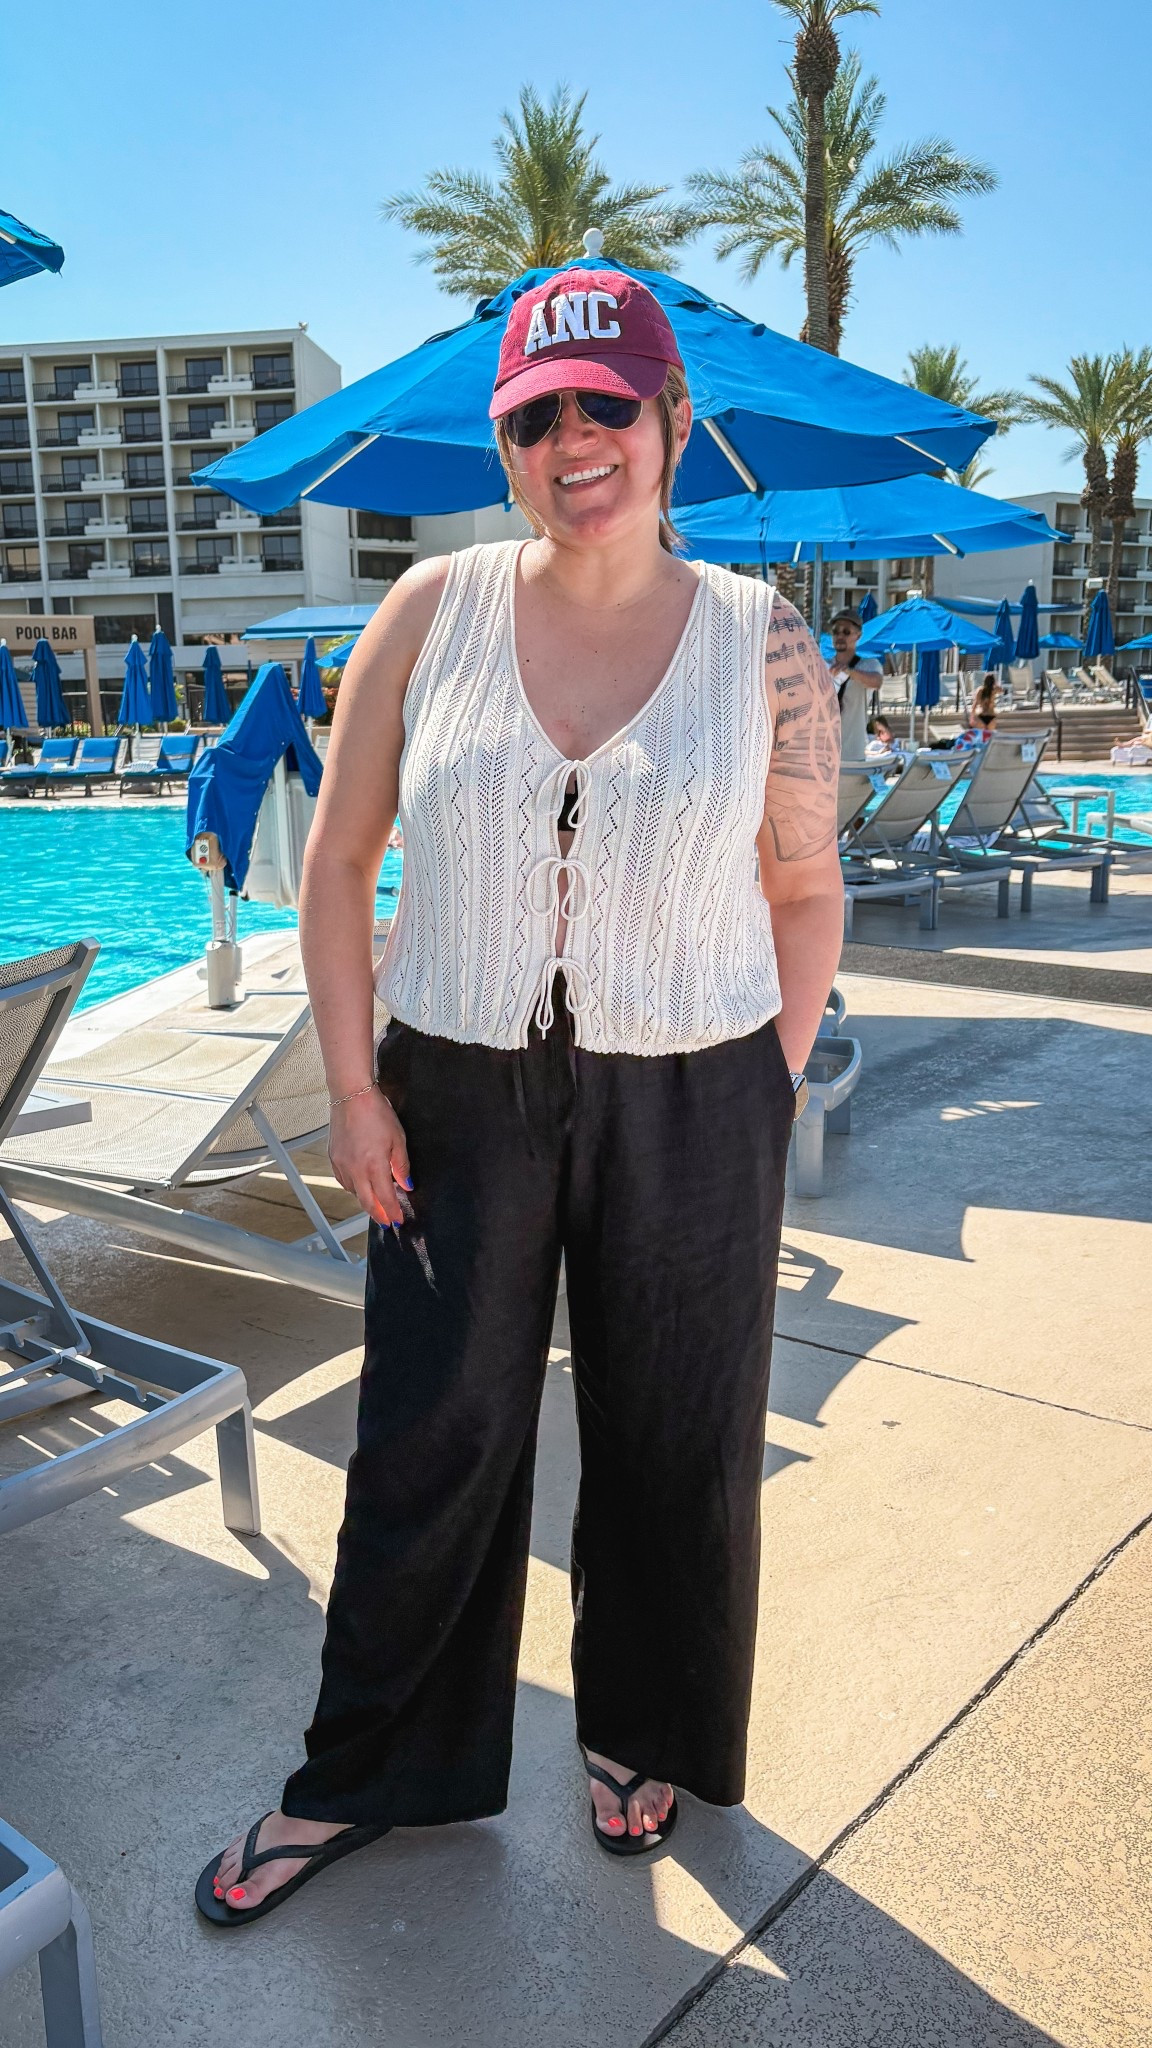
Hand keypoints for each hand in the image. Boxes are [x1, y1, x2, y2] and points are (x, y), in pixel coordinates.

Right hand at [328, 1088, 410, 1227]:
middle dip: (378, 1214)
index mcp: (374, 1165)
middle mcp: (355, 1169)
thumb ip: (401, 1166)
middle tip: (387, 1221)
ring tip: (376, 1203)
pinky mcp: (333, 1158)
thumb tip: (406, 1184)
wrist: (352, 1096)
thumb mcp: (398, 1139)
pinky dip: (353, 1188)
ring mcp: (341, 1164)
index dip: (392, 1212)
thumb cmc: (376, 1113)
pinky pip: (343, 1181)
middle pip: (366, 1202)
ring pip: (354, 1192)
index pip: (385, 1198)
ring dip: (366, 1201)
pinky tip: (361, 1185)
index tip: (398, 1220)